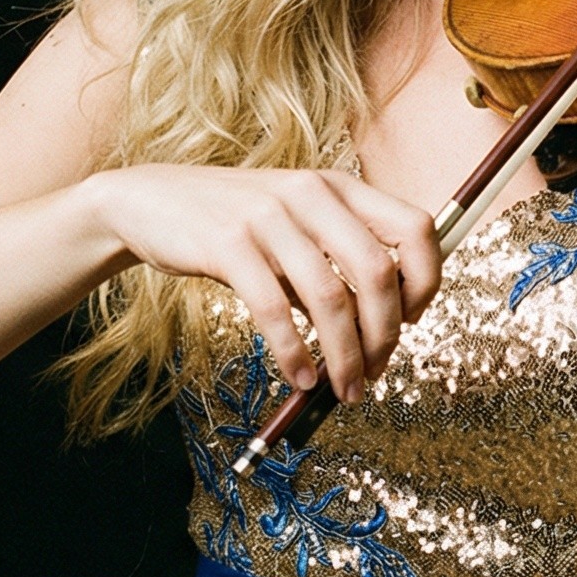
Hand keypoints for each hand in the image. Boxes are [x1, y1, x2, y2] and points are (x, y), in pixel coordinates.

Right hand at [89, 166, 443, 401]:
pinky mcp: (228, 243)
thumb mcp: (295, 224)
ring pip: (330, 297)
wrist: (150, 201)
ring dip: (344, 356)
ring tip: (342, 389)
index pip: (416, 228)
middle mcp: (311, 193)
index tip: (409, 320)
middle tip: (374, 373)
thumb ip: (334, 261)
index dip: (426, 280)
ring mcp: (269, 215)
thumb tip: (377, 329)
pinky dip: (294, 352)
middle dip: (384, 336)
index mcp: (339, 187)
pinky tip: (300, 376)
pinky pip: (275, 309)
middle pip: (379, 272)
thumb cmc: (233, 223)